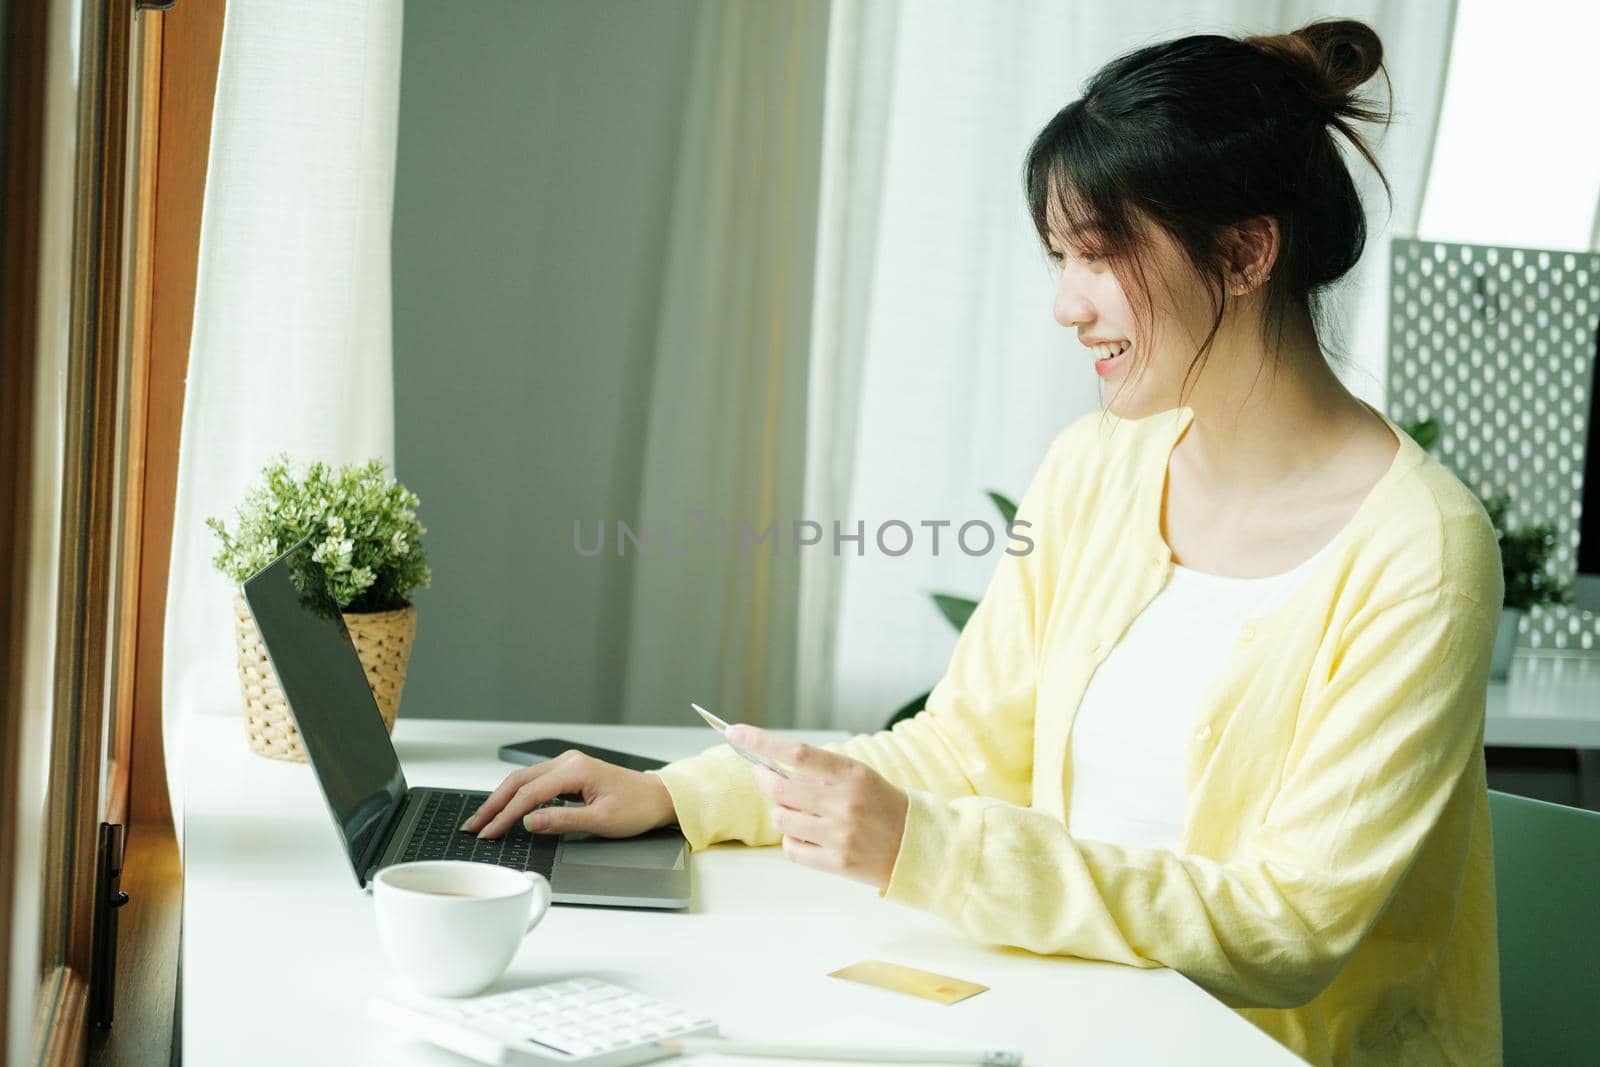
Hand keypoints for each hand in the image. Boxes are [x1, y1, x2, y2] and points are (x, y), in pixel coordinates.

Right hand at [459, 751, 676, 838]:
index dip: (505, 815)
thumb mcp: (600, 821)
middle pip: (519, 781)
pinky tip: (506, 808)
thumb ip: (562, 821)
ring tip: (483, 819)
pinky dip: (516, 795)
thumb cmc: (636, 808)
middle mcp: (568, 762)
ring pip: (524, 779)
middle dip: (493, 804)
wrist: (658, 797)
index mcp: (575, 770)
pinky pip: (534, 781)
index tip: (488, 832)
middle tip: (473, 826)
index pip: (529, 794)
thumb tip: (528, 822)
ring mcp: (568, 765)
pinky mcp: (569, 772)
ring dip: (502, 799)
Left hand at [728, 724, 908, 891]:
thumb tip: (771, 767)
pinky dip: (792, 840)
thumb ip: (820, 772)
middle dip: (763, 779)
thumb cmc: (883, 806)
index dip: (761, 741)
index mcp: (851, 774)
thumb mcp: (859, 777)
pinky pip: (792, 848)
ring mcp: (840, 835)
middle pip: (780, 789)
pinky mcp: (838, 863)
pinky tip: (807, 834)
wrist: (919, 846)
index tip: (735, 732)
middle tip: (762, 774)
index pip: (797, 752)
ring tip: (796, 810)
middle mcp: (845, 803)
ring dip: (780, 812)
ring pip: (781, 820)